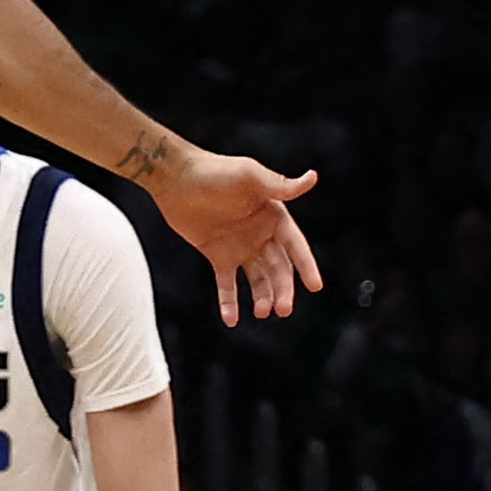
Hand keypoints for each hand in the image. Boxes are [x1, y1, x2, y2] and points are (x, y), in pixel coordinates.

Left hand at [148, 143, 324, 323]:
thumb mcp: (250, 176)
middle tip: (284, 310)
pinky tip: (231, 319)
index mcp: (274, 216)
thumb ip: (280, 185)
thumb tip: (313, 177)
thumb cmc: (215, 171)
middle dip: (283, 289)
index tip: (315, 287)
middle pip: (278, 268)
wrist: (175, 177)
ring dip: (262, 297)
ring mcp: (240, 247)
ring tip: (262, 312)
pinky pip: (227, 284)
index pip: (296, 246)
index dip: (306, 266)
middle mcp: (261, 234)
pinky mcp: (217, 256)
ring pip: (257, 279)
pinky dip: (229, 302)